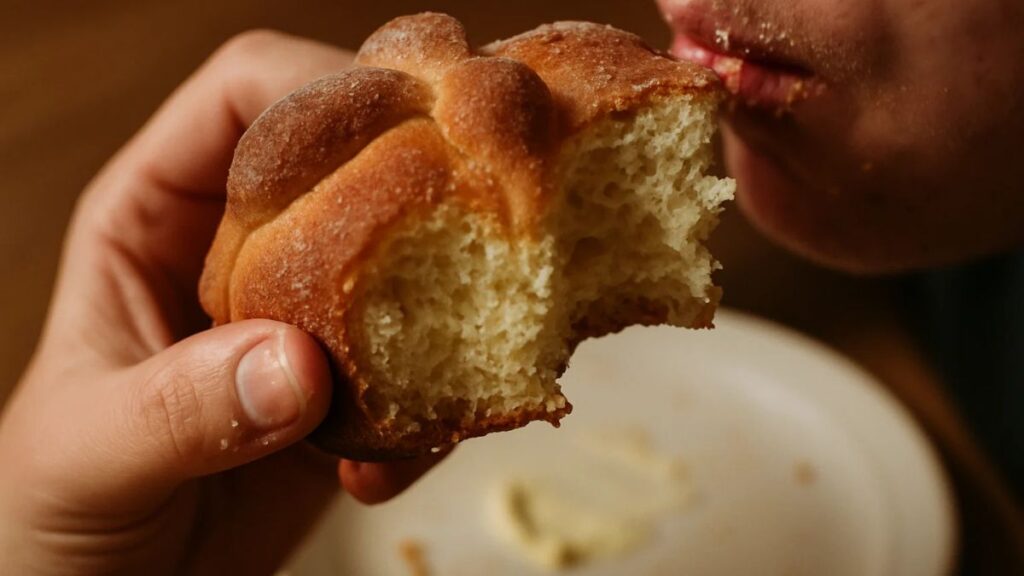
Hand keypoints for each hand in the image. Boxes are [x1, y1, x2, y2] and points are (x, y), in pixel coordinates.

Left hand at [0, 30, 444, 575]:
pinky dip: (427, 420)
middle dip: (420, 192)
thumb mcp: (84, 453)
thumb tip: (296, 366)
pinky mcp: (348, 397)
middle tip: (476, 237)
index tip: (401, 134)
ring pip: (407, 273)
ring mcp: (305, 323)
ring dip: (441, 322)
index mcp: (160, 213)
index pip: (247, 95)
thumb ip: (175, 408)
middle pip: (352, 167)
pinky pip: (420, 376)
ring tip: (430, 394)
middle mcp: (244, 252)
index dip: (323, 89)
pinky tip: (376, 479)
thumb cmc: (42, 512)